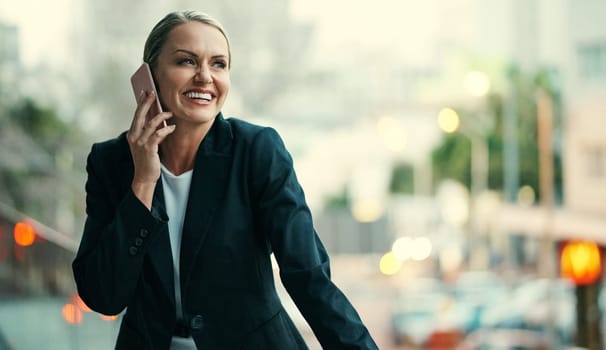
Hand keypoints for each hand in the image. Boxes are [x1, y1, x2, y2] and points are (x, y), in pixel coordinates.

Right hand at [126, 91, 174, 208]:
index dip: (141, 103)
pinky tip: (173, 127)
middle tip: (153, 93)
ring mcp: (140, 143)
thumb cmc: (146, 160)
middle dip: (147, 103)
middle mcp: (133, 137)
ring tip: (170, 112)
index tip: (145, 92)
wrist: (144, 177)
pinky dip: (166, 129)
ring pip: (150, 123)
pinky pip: (158, 134)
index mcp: (132, 134)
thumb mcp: (145, 144)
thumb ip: (148, 132)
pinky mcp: (149, 149)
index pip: (136, 115)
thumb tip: (157, 118)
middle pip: (140, 115)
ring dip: (161, 116)